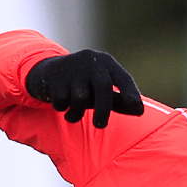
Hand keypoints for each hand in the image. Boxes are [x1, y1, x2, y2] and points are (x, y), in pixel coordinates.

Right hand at [25, 50, 143, 127]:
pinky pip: (61, 100)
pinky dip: (61, 108)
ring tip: (72, 115)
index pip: (123, 79)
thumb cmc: (82, 84)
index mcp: (106, 63)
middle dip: (103, 111)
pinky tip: (61, 105)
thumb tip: (139, 111)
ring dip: (76, 114)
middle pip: (103, 88)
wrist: (48, 72)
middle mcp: (91, 60)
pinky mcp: (55, 74)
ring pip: (80, 98)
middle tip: (100, 126)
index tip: (139, 111)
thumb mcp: (100, 90)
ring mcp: (72, 66)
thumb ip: (118, 100)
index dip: (132, 94)